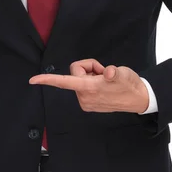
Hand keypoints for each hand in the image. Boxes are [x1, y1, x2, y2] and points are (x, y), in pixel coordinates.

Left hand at [29, 58, 148, 113]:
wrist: (139, 98)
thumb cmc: (130, 84)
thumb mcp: (123, 74)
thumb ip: (114, 72)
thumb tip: (108, 72)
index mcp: (89, 89)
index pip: (64, 82)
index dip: (48, 80)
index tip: (33, 80)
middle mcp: (84, 97)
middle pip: (75, 73)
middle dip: (88, 68)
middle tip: (103, 71)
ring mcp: (86, 101)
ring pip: (79, 78)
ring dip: (91, 75)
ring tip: (105, 79)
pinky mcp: (89, 103)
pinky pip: (83, 85)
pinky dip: (91, 81)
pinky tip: (104, 85)